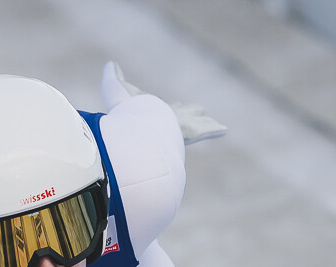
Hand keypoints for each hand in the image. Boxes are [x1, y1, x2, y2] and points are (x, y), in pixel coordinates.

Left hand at [101, 61, 226, 143]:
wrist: (135, 131)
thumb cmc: (126, 112)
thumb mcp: (117, 87)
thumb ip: (114, 76)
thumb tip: (112, 65)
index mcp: (155, 113)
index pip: (165, 109)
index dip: (170, 108)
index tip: (176, 105)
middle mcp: (170, 121)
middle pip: (183, 114)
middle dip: (190, 113)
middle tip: (198, 111)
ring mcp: (182, 126)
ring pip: (197, 122)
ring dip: (204, 122)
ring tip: (213, 123)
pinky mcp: (191, 132)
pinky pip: (207, 129)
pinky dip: (215, 129)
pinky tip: (223, 129)